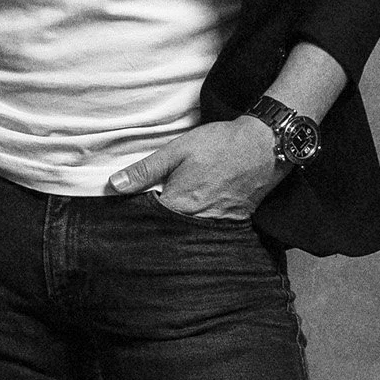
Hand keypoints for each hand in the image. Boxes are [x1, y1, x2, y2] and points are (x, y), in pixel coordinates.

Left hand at [107, 115, 279, 219]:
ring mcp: (216, 224)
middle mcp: (196, 221)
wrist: (265, 147)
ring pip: (187, 234)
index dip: (138, 216)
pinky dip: (198, 227)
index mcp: (178, 204)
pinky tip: (197, 216)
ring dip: (177, 229)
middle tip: (151, 214)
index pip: (147, 221)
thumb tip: (114, 185)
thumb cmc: (220, 145)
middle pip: (167, 231)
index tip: (130, 211)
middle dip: (156, 226)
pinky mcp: (232, 223)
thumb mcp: (177, 150)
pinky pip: (209, 232)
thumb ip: (146, 170)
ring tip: (173, 216)